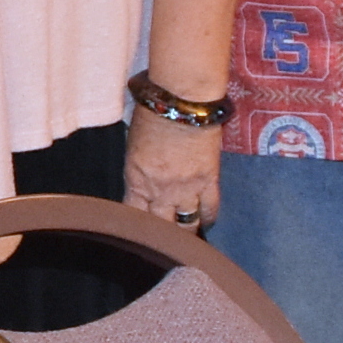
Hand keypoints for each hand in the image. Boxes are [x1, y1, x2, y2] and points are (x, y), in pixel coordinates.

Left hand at [123, 106, 224, 231]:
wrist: (182, 101)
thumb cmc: (152, 114)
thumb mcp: (134, 145)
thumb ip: (138, 170)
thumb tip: (142, 181)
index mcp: (137, 180)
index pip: (132, 217)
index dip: (136, 228)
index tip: (140, 232)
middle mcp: (159, 191)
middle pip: (160, 228)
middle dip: (161, 236)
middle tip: (165, 241)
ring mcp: (186, 189)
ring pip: (186, 225)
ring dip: (186, 231)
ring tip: (186, 235)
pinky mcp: (209, 181)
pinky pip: (209, 209)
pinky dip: (207, 216)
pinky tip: (205, 219)